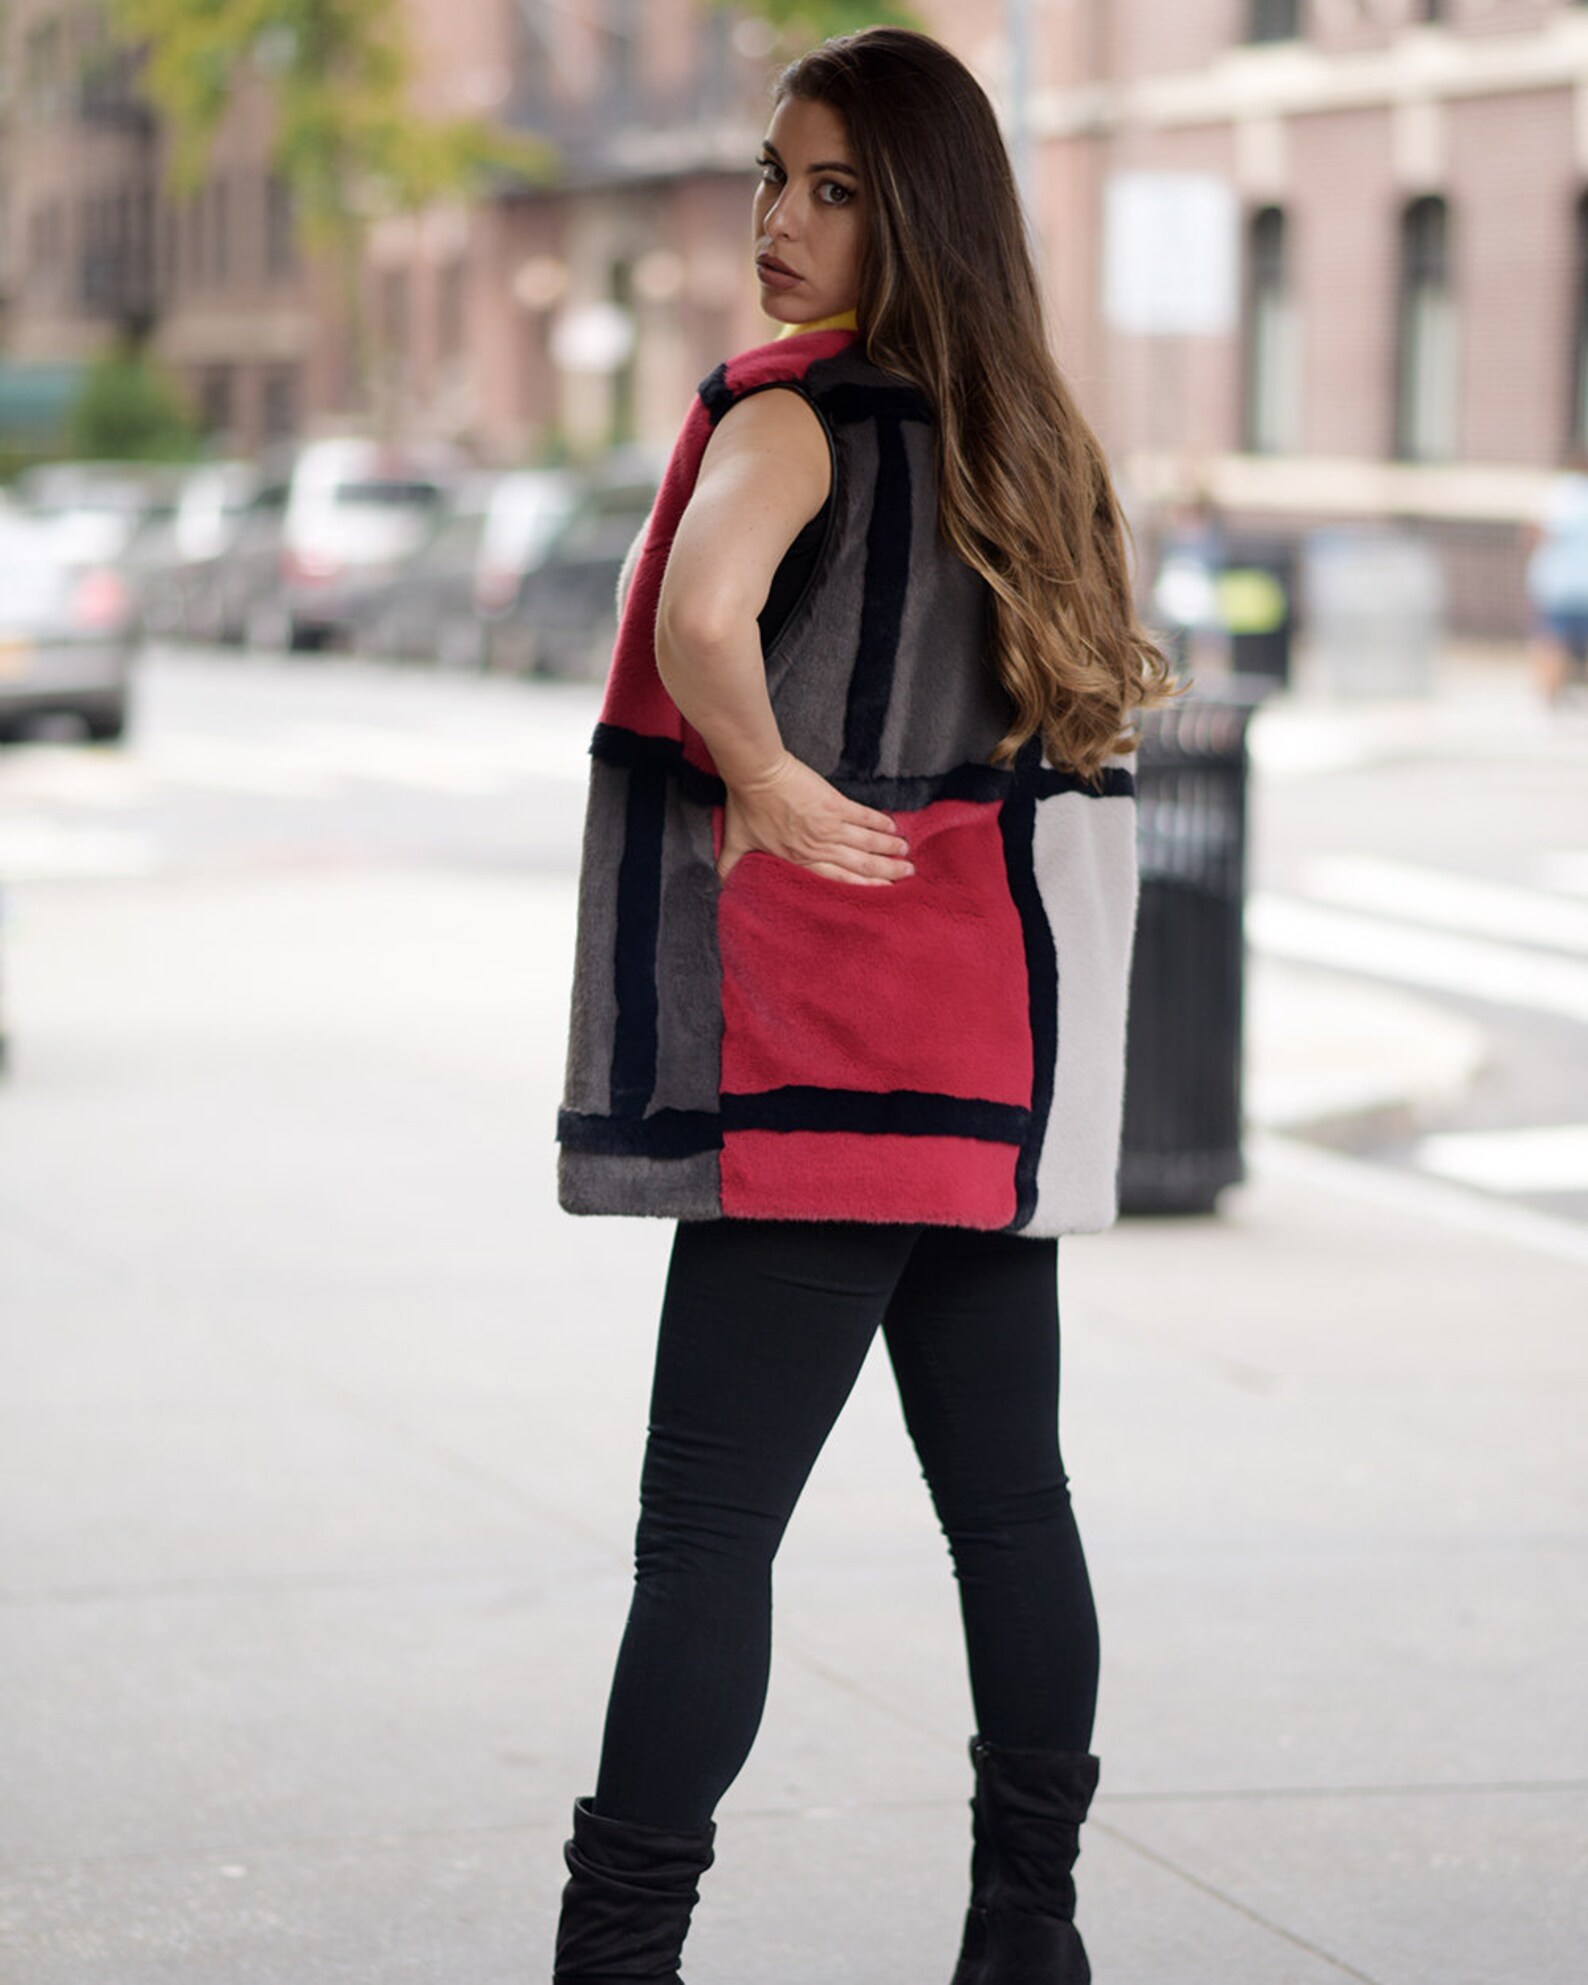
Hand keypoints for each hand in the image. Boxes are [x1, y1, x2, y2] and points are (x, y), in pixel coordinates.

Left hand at [717, 751, 913, 886]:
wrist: (756, 774)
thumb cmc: (745, 807)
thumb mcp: (735, 843)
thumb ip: (732, 867)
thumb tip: (725, 884)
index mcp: (799, 860)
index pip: (837, 880)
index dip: (862, 888)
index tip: (881, 893)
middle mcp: (818, 847)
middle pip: (860, 865)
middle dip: (886, 873)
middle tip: (906, 876)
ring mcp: (828, 825)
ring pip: (866, 843)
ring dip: (888, 849)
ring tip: (906, 854)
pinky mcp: (834, 803)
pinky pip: (863, 816)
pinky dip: (879, 823)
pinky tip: (893, 827)